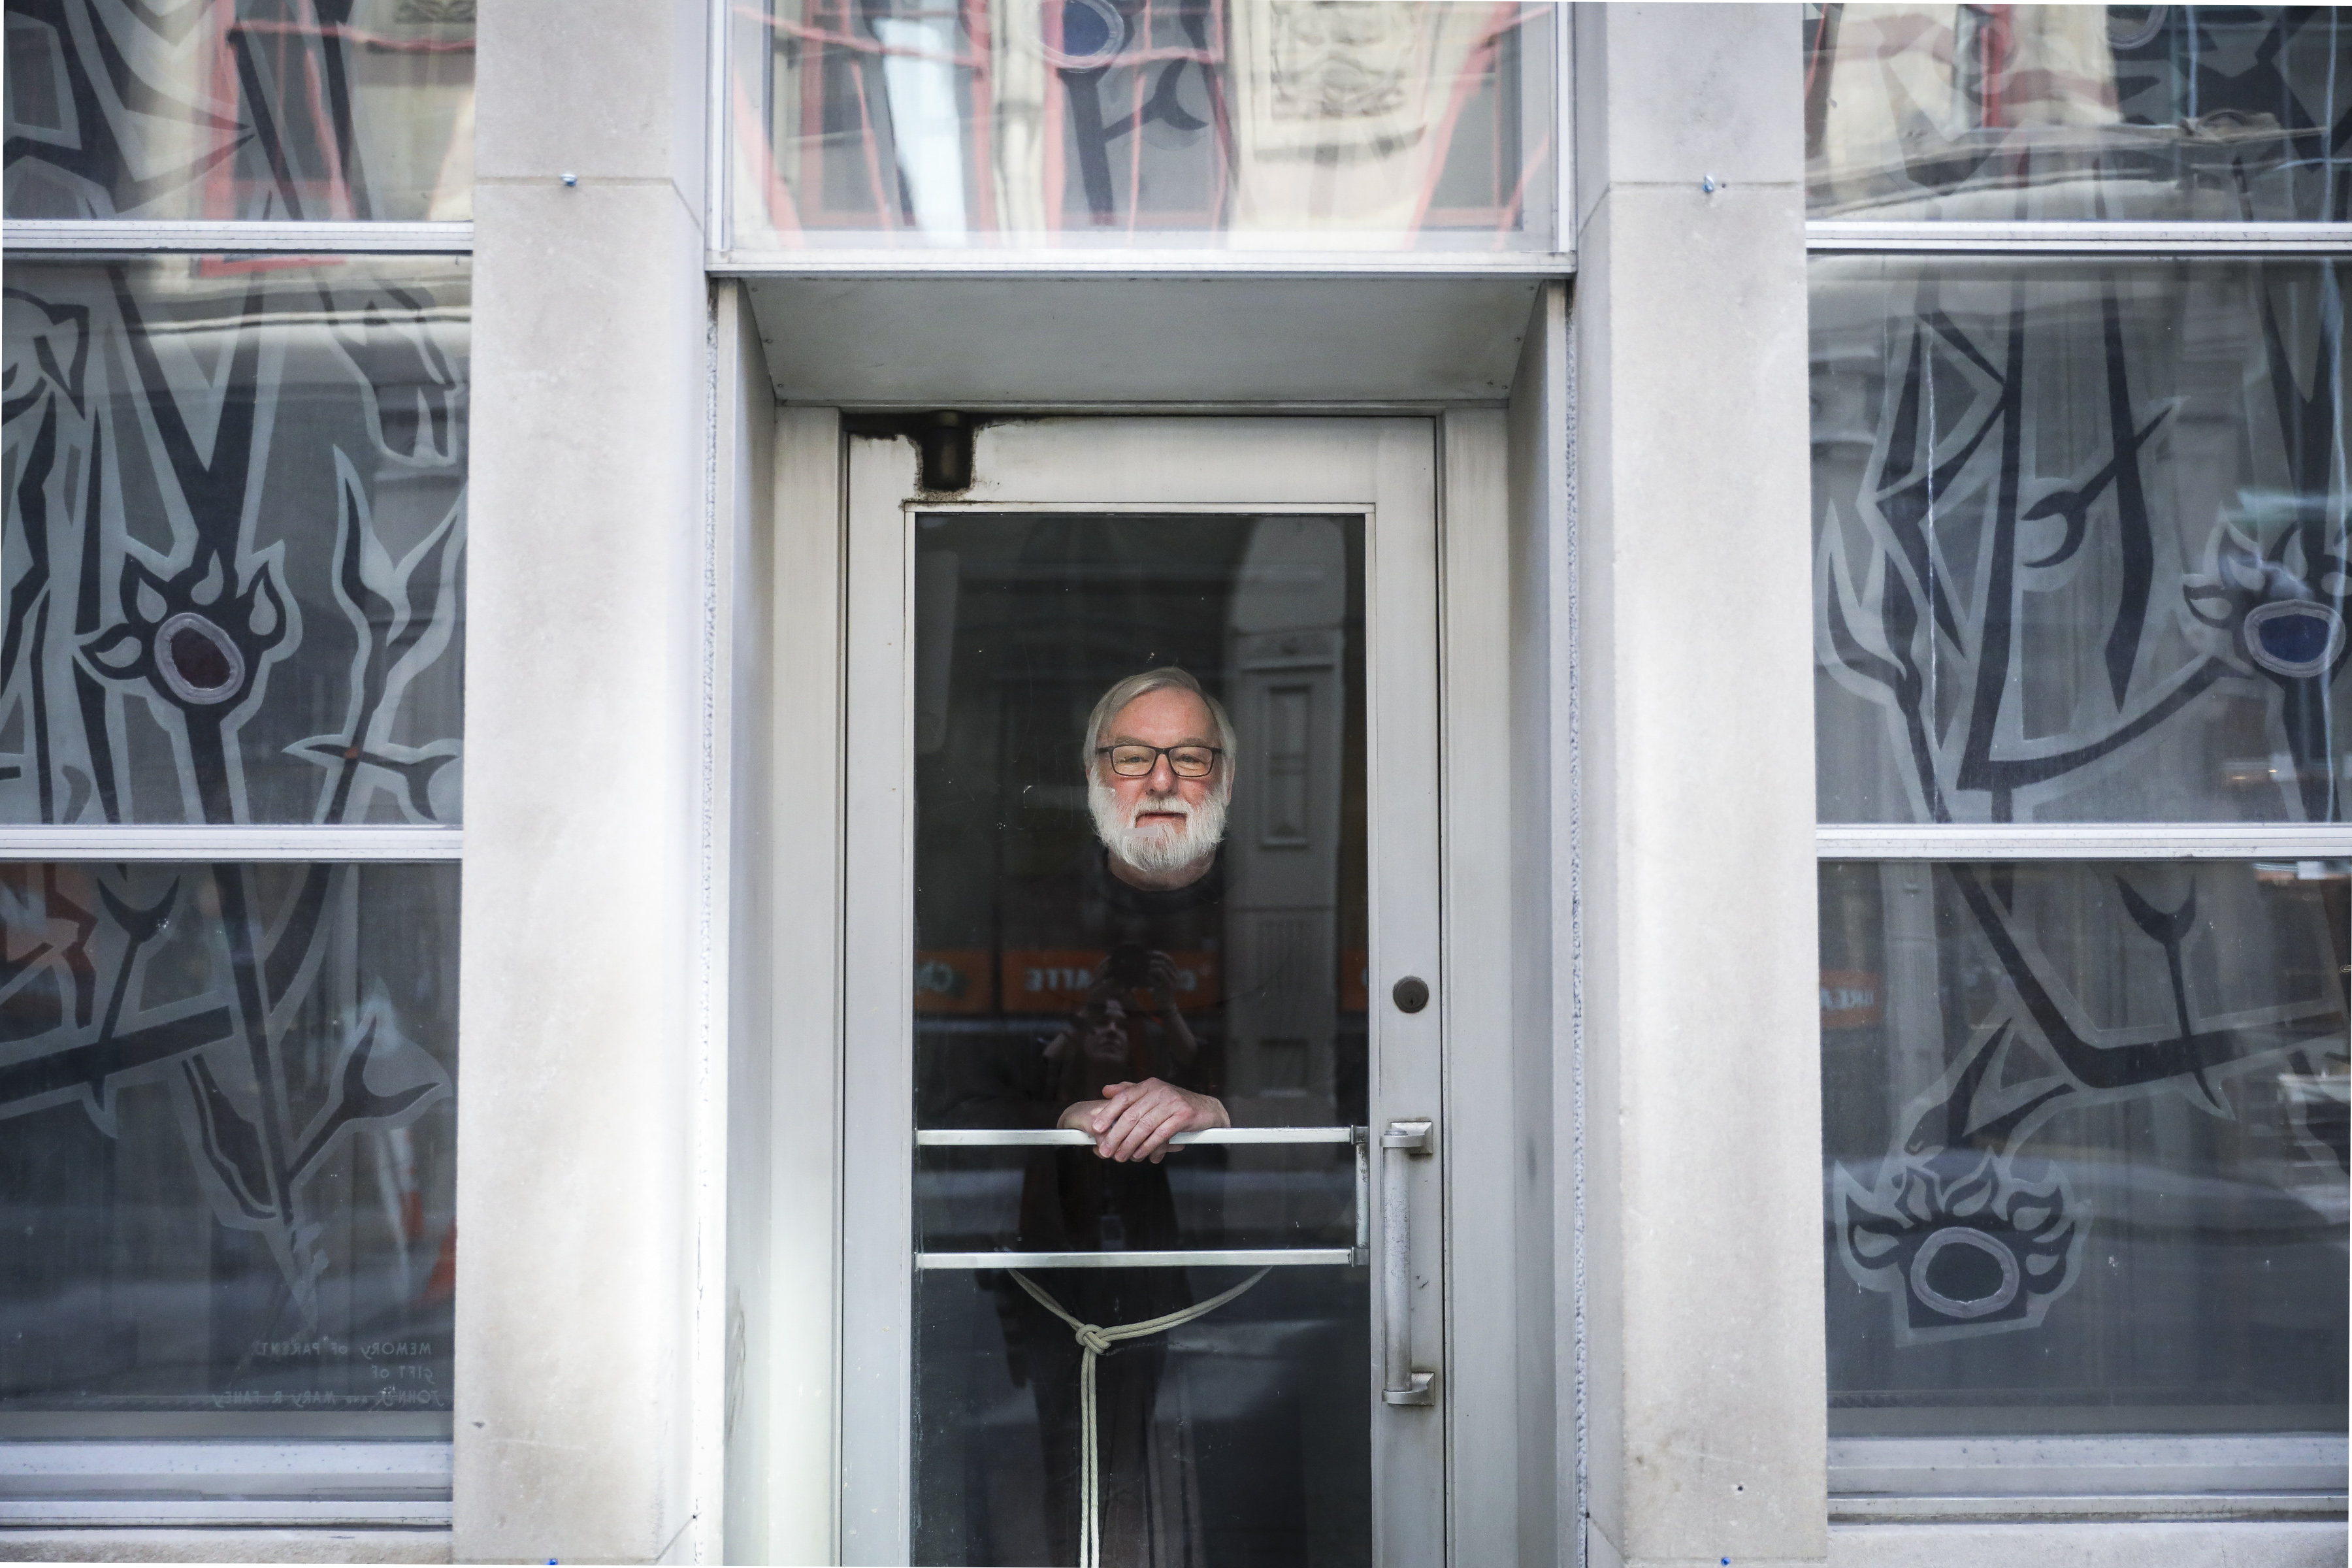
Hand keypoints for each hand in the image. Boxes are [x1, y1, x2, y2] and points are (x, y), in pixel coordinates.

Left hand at [1056, 1078, 1229, 1162]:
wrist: (1208, 1110)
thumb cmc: (1176, 1105)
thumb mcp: (1153, 1095)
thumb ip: (1130, 1092)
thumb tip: (1106, 1091)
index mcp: (1149, 1085)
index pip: (1123, 1098)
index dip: (1108, 1113)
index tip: (1096, 1128)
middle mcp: (1159, 1091)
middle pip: (1132, 1115)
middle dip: (1117, 1136)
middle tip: (1107, 1151)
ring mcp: (1172, 1102)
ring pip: (1145, 1127)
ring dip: (1131, 1145)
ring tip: (1122, 1157)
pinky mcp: (1184, 1115)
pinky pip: (1161, 1134)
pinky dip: (1149, 1147)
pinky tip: (1142, 1155)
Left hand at [1145, 951, 1183, 1013]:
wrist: (1164, 1005)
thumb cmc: (1159, 991)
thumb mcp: (1159, 979)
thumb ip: (1158, 971)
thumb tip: (1149, 960)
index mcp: (1175, 972)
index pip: (1168, 958)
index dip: (1158, 954)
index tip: (1149, 953)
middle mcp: (1176, 974)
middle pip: (1166, 960)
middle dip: (1155, 957)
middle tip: (1145, 958)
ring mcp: (1174, 980)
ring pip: (1163, 966)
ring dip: (1153, 964)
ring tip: (1145, 966)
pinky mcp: (1169, 985)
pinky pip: (1161, 973)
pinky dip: (1153, 970)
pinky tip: (1148, 972)